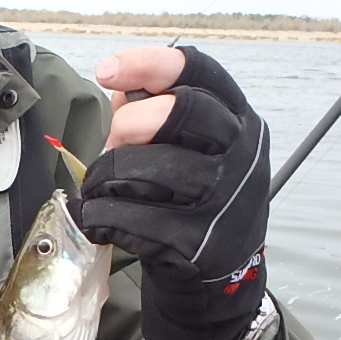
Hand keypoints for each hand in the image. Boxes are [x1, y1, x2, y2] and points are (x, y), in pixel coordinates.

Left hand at [80, 46, 270, 339]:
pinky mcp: (198, 244)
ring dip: (104, 176)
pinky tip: (98, 217)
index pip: (201, 71)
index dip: (150, 63)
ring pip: (144, 167)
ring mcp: (225, 201)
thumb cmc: (187, 196)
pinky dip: (99, 214)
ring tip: (99, 187)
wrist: (217, 277)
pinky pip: (128, 216)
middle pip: (179, 110)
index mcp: (239, 119)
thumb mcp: (186, 147)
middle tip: (113, 141)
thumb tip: (119, 84)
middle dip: (130, 123)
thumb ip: (152, 108)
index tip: (107, 72)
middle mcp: (242, 154)